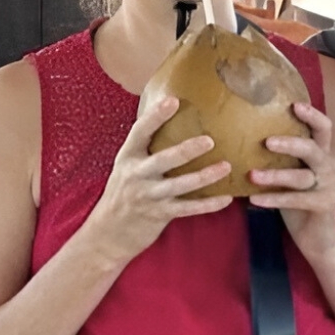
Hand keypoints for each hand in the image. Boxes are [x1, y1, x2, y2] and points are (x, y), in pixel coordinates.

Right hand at [79, 95, 233, 266]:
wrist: (108, 233)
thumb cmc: (123, 192)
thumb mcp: (127, 166)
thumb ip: (146, 148)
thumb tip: (173, 118)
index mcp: (128, 157)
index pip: (140, 132)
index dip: (155, 116)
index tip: (173, 101)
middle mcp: (137, 175)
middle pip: (163, 160)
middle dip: (186, 150)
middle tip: (209, 141)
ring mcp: (149, 196)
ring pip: (180, 185)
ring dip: (204, 176)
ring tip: (226, 167)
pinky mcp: (160, 215)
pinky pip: (188, 208)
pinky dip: (208, 204)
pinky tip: (226, 198)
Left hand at [247, 102, 334, 261]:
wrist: (318, 239)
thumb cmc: (298, 203)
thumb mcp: (291, 175)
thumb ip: (281, 158)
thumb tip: (244, 137)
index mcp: (323, 154)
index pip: (324, 128)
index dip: (312, 115)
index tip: (294, 105)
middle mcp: (330, 166)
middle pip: (312, 148)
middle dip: (289, 143)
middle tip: (266, 142)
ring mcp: (330, 186)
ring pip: (300, 176)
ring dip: (274, 175)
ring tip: (251, 175)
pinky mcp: (325, 205)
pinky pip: (296, 199)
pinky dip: (274, 199)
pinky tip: (254, 200)